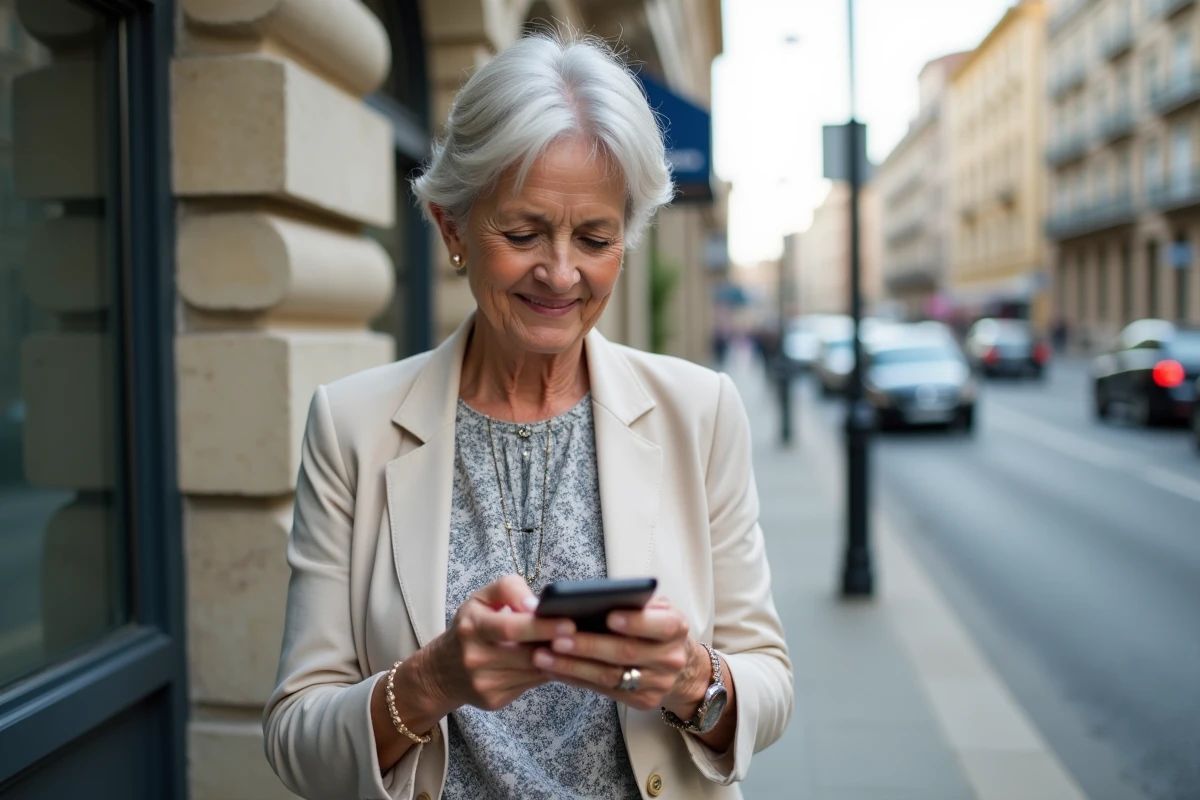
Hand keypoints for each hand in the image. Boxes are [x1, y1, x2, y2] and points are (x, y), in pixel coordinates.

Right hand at [425, 575, 574, 712]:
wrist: (442, 671)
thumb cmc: (470, 627)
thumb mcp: (482, 599)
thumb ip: (509, 590)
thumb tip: (536, 604)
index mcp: (472, 627)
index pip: (511, 628)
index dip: (542, 626)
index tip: (570, 623)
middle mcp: (475, 658)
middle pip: (526, 654)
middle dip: (558, 646)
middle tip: (585, 637)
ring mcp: (484, 683)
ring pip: (533, 672)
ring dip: (558, 661)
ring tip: (578, 647)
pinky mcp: (494, 700)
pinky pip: (531, 685)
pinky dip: (548, 673)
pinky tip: (560, 662)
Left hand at [531, 595, 708, 713]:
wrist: (681, 667)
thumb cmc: (656, 626)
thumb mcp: (655, 608)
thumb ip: (633, 601)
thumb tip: (590, 596)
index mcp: (676, 627)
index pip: (660, 625)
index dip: (635, 622)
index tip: (608, 616)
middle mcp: (671, 658)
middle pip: (626, 653)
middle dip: (589, 645)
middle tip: (557, 638)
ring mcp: (658, 683)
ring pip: (611, 676)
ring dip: (573, 666)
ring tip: (543, 655)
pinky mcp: (643, 701)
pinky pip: (605, 691)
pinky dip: (576, 679)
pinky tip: (553, 669)